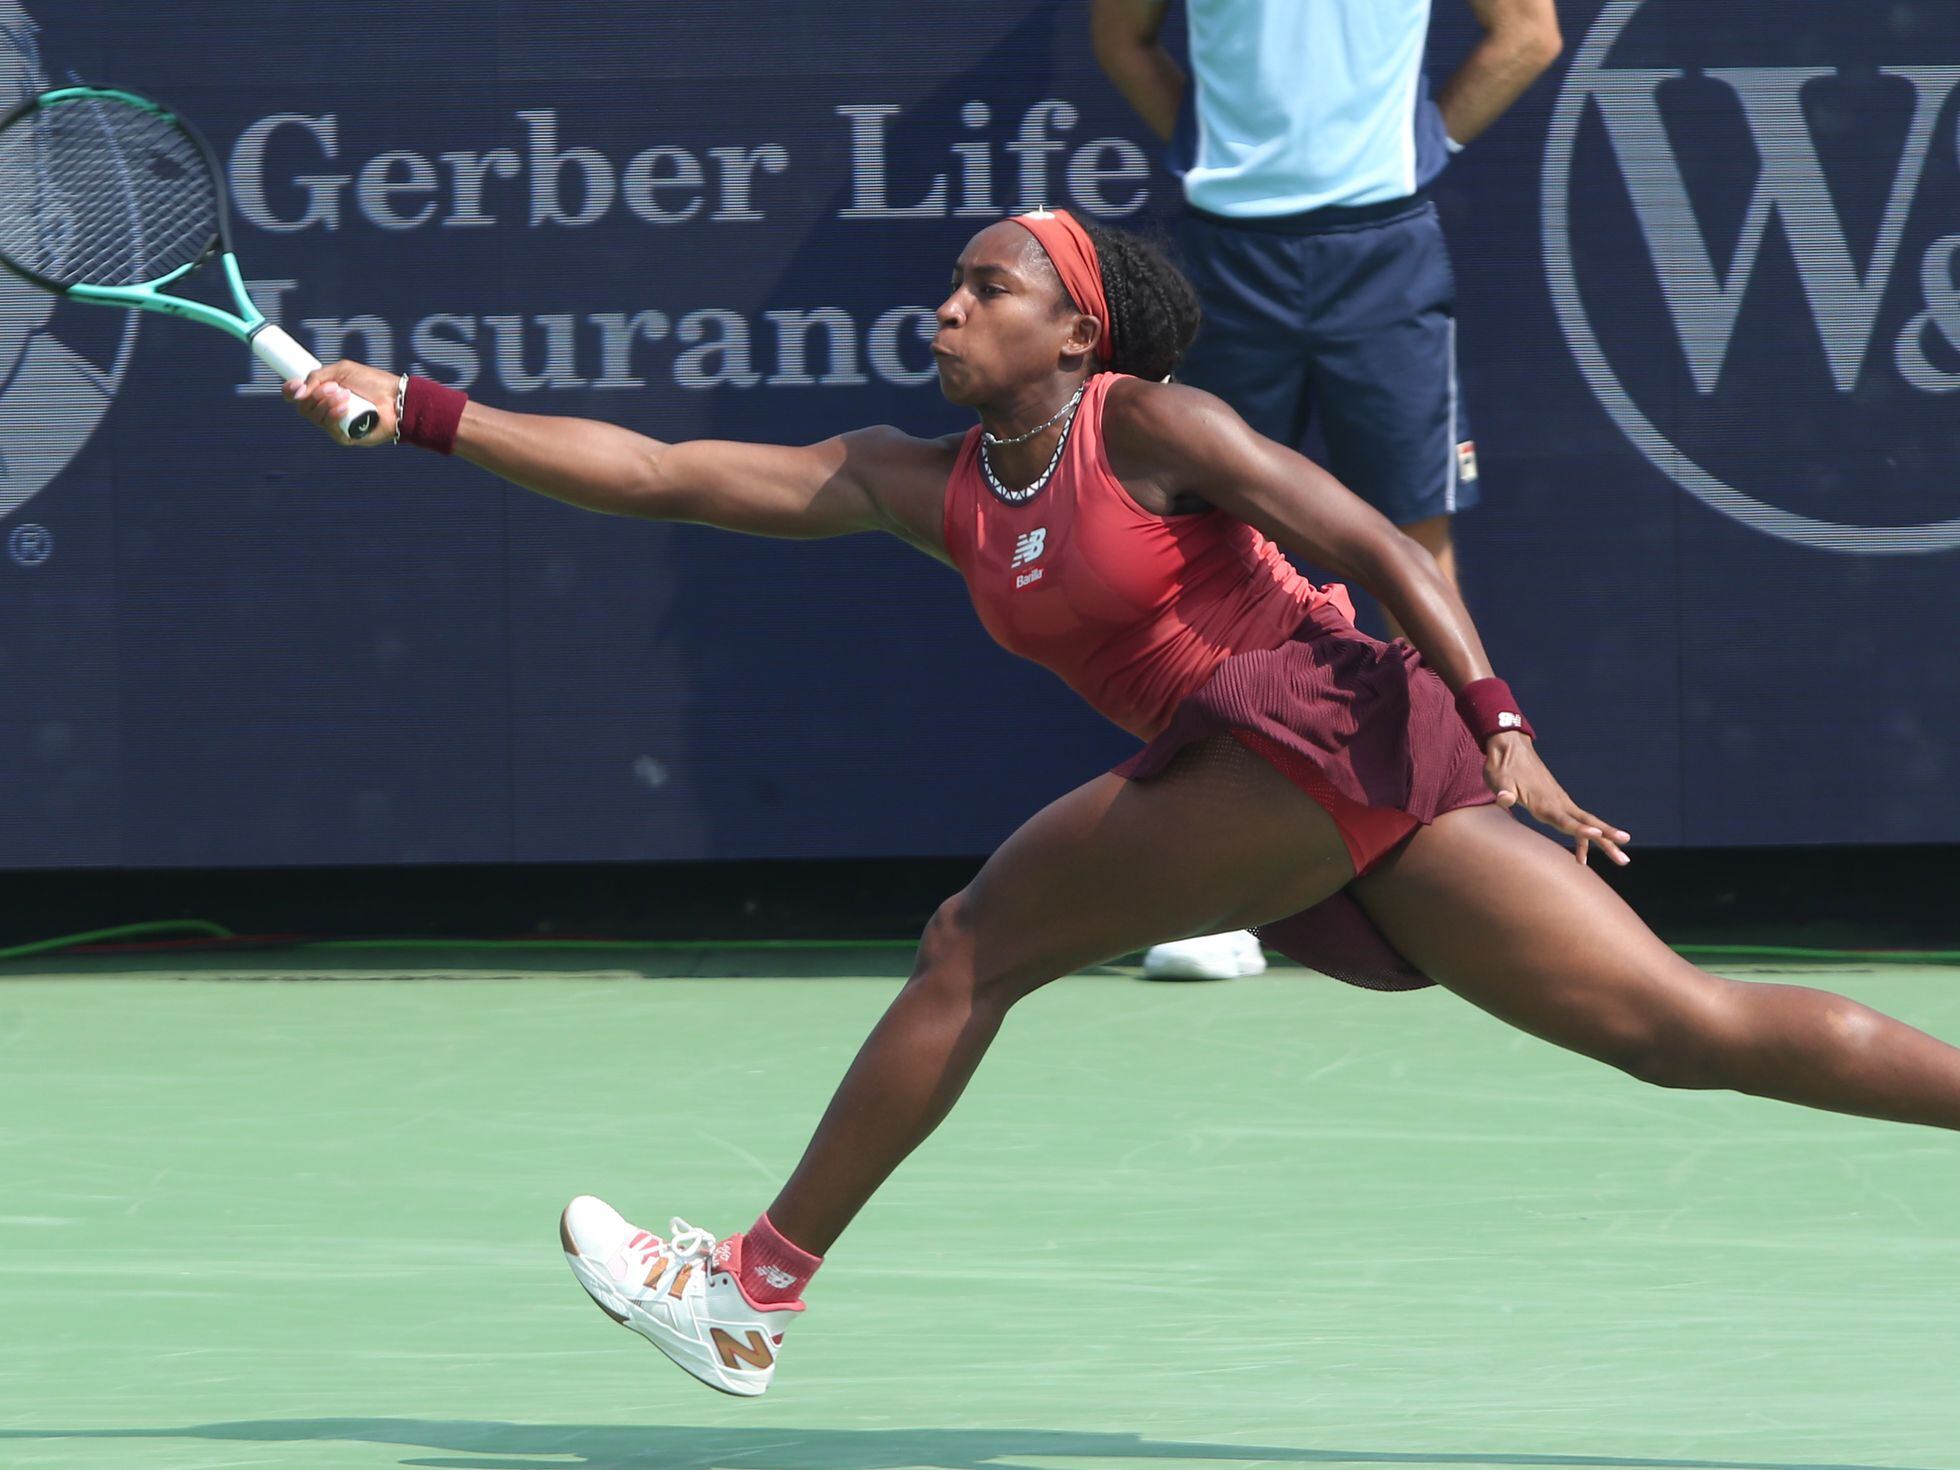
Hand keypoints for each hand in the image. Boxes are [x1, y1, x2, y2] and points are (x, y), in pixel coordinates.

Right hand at [283, 360, 399, 445]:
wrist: (396, 398)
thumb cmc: (372, 382)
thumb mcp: (342, 370)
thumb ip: (317, 376)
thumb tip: (296, 393)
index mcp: (321, 393)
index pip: (296, 396)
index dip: (290, 391)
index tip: (296, 385)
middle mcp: (325, 410)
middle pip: (303, 407)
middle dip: (316, 395)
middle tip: (335, 387)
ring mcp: (335, 424)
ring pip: (314, 417)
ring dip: (326, 403)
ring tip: (346, 395)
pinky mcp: (345, 436)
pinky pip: (329, 429)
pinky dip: (333, 416)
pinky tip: (345, 407)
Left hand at [1482, 731, 1629, 866]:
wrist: (1511, 747)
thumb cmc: (1502, 766)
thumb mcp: (1498, 780)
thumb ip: (1503, 792)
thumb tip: (1503, 799)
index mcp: (1544, 802)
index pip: (1565, 820)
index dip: (1580, 830)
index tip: (1598, 835)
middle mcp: (1557, 803)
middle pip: (1587, 825)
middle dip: (1607, 841)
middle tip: (1624, 859)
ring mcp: (1560, 802)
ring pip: (1587, 824)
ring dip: (1604, 841)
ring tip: (1622, 859)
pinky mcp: (1557, 802)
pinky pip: (1575, 822)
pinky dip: (1583, 837)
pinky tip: (1583, 856)